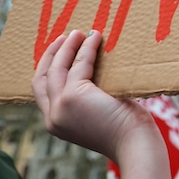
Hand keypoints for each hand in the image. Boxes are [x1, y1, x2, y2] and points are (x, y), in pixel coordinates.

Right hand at [32, 30, 174, 178]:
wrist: (136, 146)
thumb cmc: (127, 133)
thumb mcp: (98, 115)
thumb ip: (87, 100)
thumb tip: (92, 76)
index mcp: (56, 124)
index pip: (42, 92)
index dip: (48, 70)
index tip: (59, 53)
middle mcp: (53, 117)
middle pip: (42, 78)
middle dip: (51, 55)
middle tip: (65, 38)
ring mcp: (61, 106)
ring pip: (57, 68)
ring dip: (67, 47)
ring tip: (79, 32)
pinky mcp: (74, 96)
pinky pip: (79, 64)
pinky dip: (86, 48)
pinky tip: (95, 37)